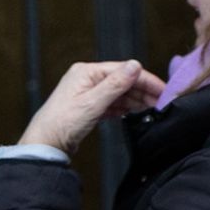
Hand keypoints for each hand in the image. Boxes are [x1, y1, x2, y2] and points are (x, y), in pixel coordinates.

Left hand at [19, 60, 165, 153]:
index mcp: (87, 72)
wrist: (46, 143)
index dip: (146, 80)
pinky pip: (112, 102)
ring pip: (119, 92)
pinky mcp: (89, 106)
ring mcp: (88, 92)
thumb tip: (135, 65)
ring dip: (135, 100)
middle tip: (161, 102)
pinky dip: (124, 107)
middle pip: (123, 81)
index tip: (163, 90)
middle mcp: (87, 79)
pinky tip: (132, 112)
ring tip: (151, 109)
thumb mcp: (94, 102)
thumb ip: (116, 83)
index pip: (125, 70)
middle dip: (143, 91)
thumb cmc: (62, 122)